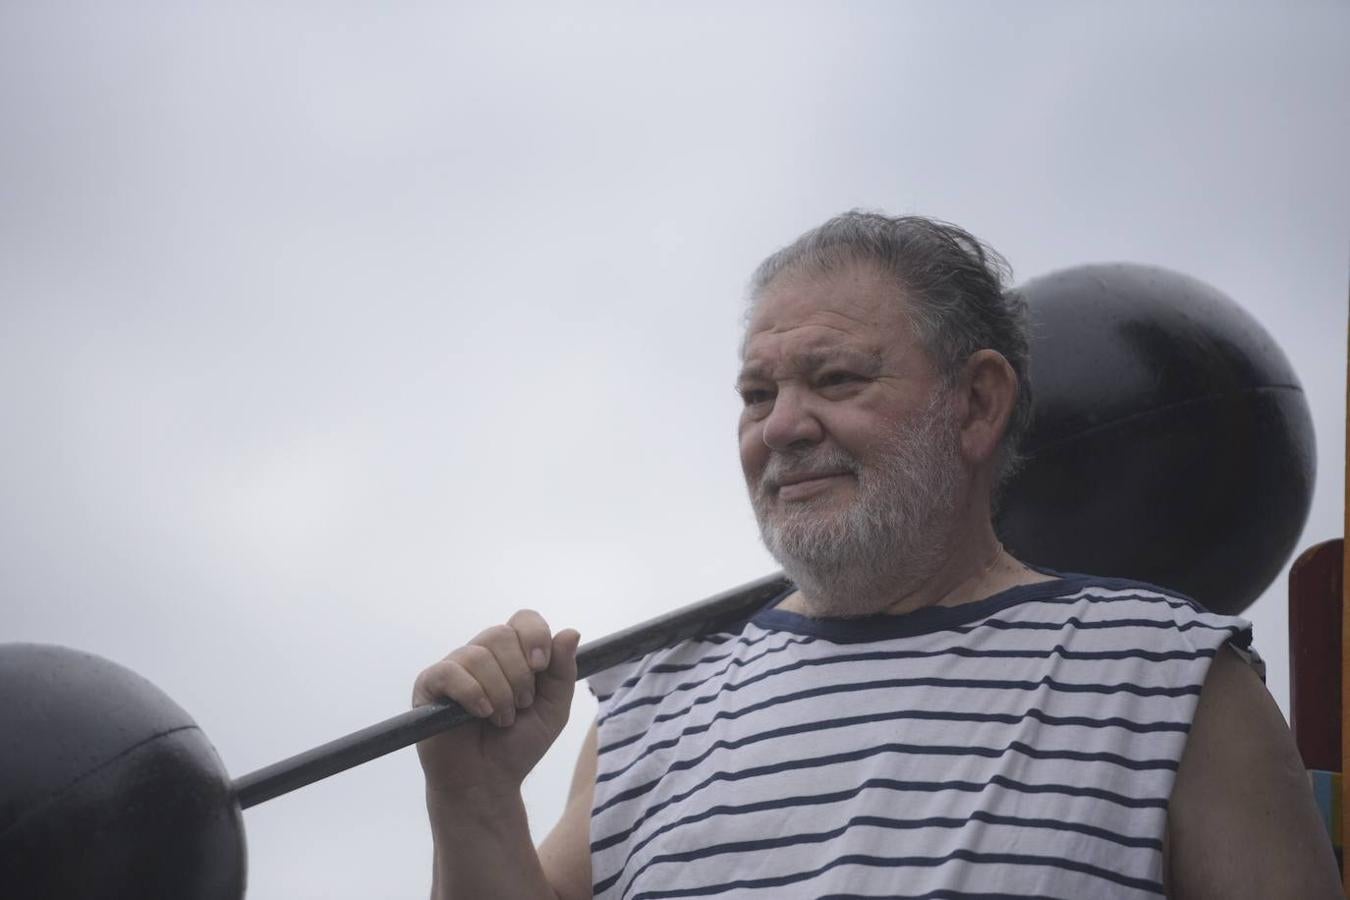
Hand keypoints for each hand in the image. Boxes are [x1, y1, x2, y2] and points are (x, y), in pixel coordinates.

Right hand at [412, 610, 580, 799]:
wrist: (488, 782)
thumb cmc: (518, 745)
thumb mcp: (553, 709)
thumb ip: (563, 671)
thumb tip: (571, 631)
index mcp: (511, 654)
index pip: (523, 620)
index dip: (535, 636)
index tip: (541, 666)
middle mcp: (482, 654)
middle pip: (501, 634)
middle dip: (519, 675)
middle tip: (520, 706)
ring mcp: (454, 667)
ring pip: (479, 655)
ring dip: (499, 693)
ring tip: (501, 719)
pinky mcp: (429, 685)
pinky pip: (451, 672)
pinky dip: (473, 694)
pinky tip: (481, 714)